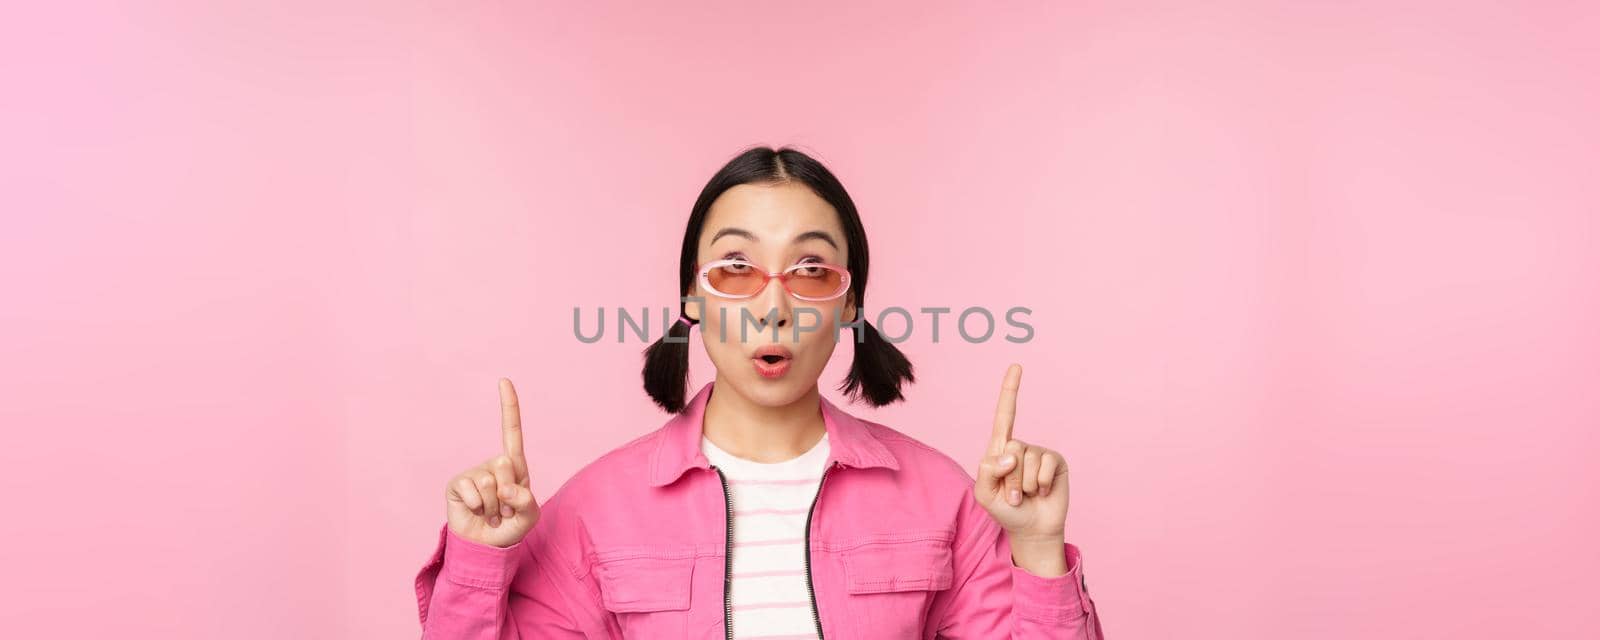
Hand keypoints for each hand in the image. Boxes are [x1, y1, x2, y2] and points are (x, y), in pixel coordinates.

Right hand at [445, 378, 540, 547]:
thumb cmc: (510, 527)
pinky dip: (477, 506)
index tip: (504, 380)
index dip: (509, 406)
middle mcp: (493, 465)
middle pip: (505, 464)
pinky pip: (472, 489)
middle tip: (503, 510)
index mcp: (515, 467)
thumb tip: (506, 489)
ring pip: (490, 481)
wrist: (485, 547)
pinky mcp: (458, 484)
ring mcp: (474, 473)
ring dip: (493, 506)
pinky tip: (475, 512)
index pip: (512, 432)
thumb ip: (526, 502)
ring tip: (491, 514)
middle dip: (508, 494)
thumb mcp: (528, 517)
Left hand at [974, 364, 1069, 543]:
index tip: (1017, 367)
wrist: (1032, 529)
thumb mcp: (985, 494)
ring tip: (1027, 495)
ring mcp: (1040, 454)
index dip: (1010, 391)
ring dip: (1025, 485)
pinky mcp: (1056, 462)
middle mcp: (1020, 447)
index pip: (1005, 415)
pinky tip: (1042, 492)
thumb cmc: (1006, 511)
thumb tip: (1010, 454)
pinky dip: (1042, 484)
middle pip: (1012, 448)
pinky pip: (1046, 465)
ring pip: (1028, 460)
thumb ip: (987, 471)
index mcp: (1000, 450)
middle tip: (1014, 495)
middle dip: (1010, 478)